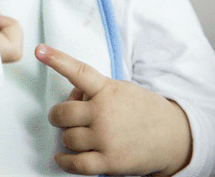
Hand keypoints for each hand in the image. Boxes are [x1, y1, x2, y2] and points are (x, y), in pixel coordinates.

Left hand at [35, 44, 191, 175]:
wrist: (175, 137)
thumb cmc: (143, 110)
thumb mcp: (121, 90)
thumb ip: (95, 90)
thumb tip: (72, 96)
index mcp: (108, 90)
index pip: (79, 71)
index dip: (57, 59)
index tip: (39, 50)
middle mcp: (105, 112)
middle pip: (62, 113)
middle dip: (59, 116)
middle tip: (66, 117)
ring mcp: (107, 138)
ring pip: (67, 138)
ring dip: (68, 137)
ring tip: (82, 134)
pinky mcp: (111, 161)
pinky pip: (76, 163)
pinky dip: (65, 160)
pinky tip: (62, 157)